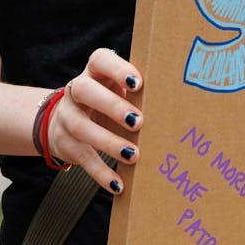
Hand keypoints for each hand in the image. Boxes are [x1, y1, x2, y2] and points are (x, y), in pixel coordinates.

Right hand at [46, 48, 144, 193]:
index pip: (100, 60)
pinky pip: (82, 158)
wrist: (64, 118)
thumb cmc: (108, 99)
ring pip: (82, 127)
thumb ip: (138, 92)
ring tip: (134, 155)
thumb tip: (180, 103)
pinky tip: (118, 184)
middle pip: (85, 91)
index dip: (117, 70)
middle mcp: (76, 90)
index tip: (137, 83)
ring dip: (109, 142)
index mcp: (95, 71)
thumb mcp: (117, 88)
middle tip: (138, 121)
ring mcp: (67, 116)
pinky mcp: (65, 143)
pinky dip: (101, 173)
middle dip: (112, 106)